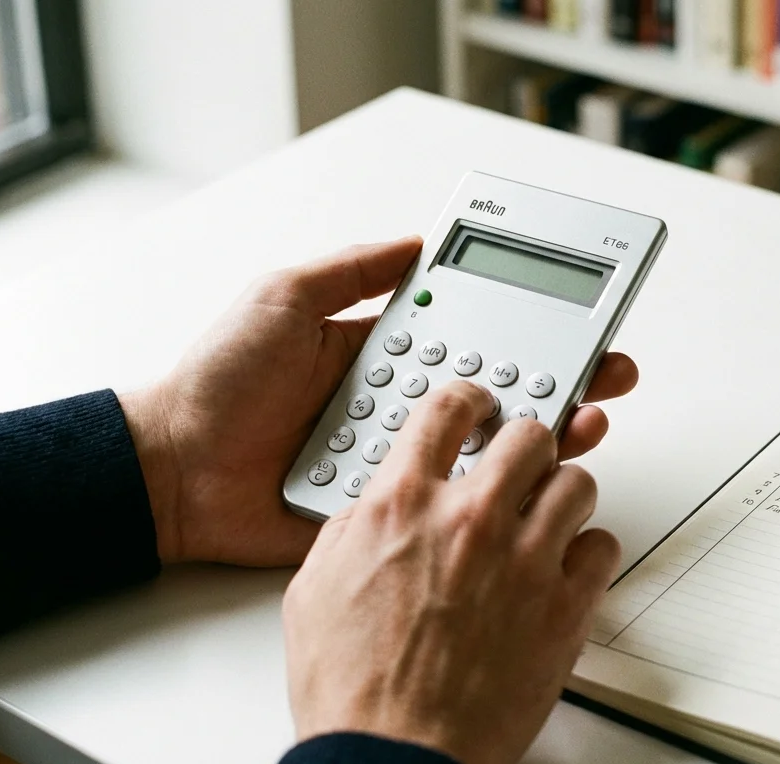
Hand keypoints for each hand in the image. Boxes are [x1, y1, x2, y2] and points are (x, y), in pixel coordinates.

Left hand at [119, 237, 638, 565]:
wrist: (175, 469)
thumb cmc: (218, 382)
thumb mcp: (284, 298)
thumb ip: (351, 270)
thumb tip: (414, 238)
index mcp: (382, 353)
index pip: (472, 334)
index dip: (524, 327)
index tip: (572, 319)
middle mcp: (398, 405)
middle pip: (493, 393)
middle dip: (556, 382)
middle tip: (605, 375)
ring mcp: (395, 459)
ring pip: (481, 450)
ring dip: (538, 438)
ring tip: (581, 422)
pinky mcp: (383, 509)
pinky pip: (442, 502)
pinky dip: (488, 497)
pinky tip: (527, 484)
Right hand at [283, 381, 621, 763]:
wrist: (391, 753)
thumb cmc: (353, 686)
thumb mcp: (316, 587)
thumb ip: (355, 529)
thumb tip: (378, 508)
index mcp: (402, 505)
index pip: (448, 409)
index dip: (470, 399)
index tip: (479, 406)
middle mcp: (468, 520)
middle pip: (528, 436)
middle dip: (525, 446)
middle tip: (521, 465)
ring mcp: (523, 561)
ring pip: (576, 482)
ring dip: (561, 495)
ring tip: (546, 517)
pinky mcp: (564, 607)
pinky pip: (602, 547)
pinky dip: (587, 553)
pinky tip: (564, 570)